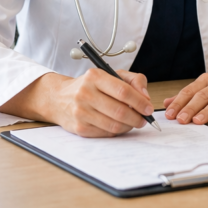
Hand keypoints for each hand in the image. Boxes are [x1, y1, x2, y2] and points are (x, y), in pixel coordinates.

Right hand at [0, 69, 152, 137]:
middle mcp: (85, 93)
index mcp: (95, 76)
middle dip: (137, 117)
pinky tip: (120, 126)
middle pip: (119, 111)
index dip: (139, 101)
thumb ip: (133, 81)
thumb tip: (146, 97)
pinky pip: (105, 133)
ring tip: (134, 122)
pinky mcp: (79, 128)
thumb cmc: (90, 86)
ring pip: (113, 125)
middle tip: (144, 119)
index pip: (122, 90)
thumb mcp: (111, 74)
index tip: (149, 108)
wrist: (59, 98)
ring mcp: (80, 112)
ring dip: (129, 126)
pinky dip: (117, 132)